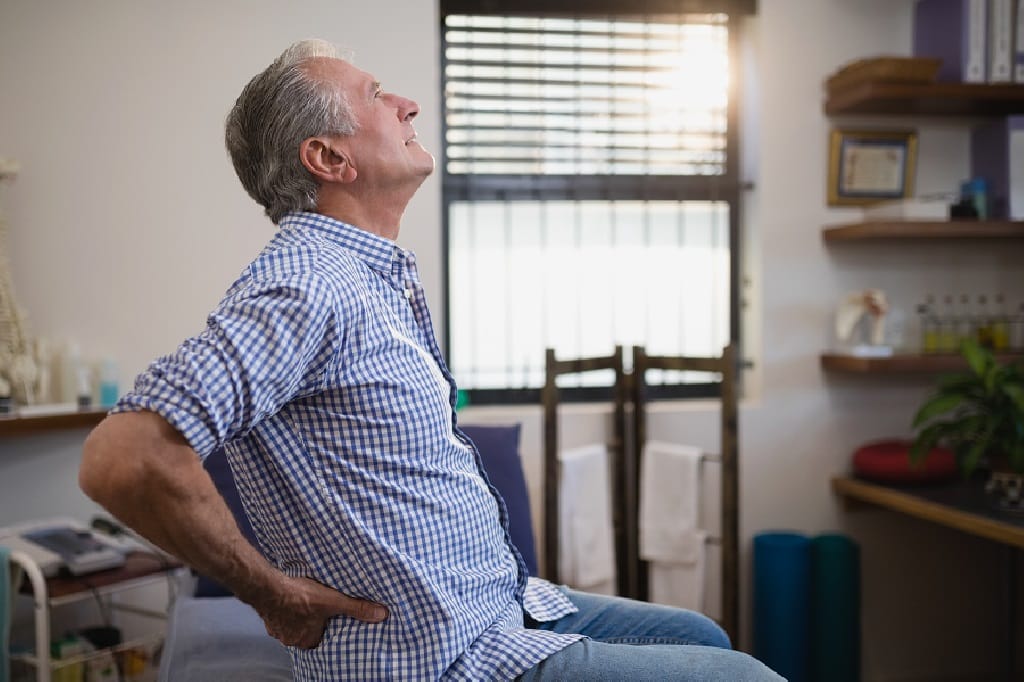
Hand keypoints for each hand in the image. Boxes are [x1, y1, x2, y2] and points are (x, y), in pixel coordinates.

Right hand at [257, 575, 387, 648]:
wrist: (270, 588)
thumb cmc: (300, 596)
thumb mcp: (334, 601)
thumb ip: (357, 608)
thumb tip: (380, 614)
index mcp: (308, 639)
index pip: (321, 640)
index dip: (326, 629)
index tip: (328, 620)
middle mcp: (292, 640)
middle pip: (306, 634)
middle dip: (311, 622)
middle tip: (317, 609)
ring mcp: (278, 631)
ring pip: (292, 626)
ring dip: (297, 616)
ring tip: (304, 603)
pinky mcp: (268, 620)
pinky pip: (279, 618)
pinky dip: (284, 611)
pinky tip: (289, 600)